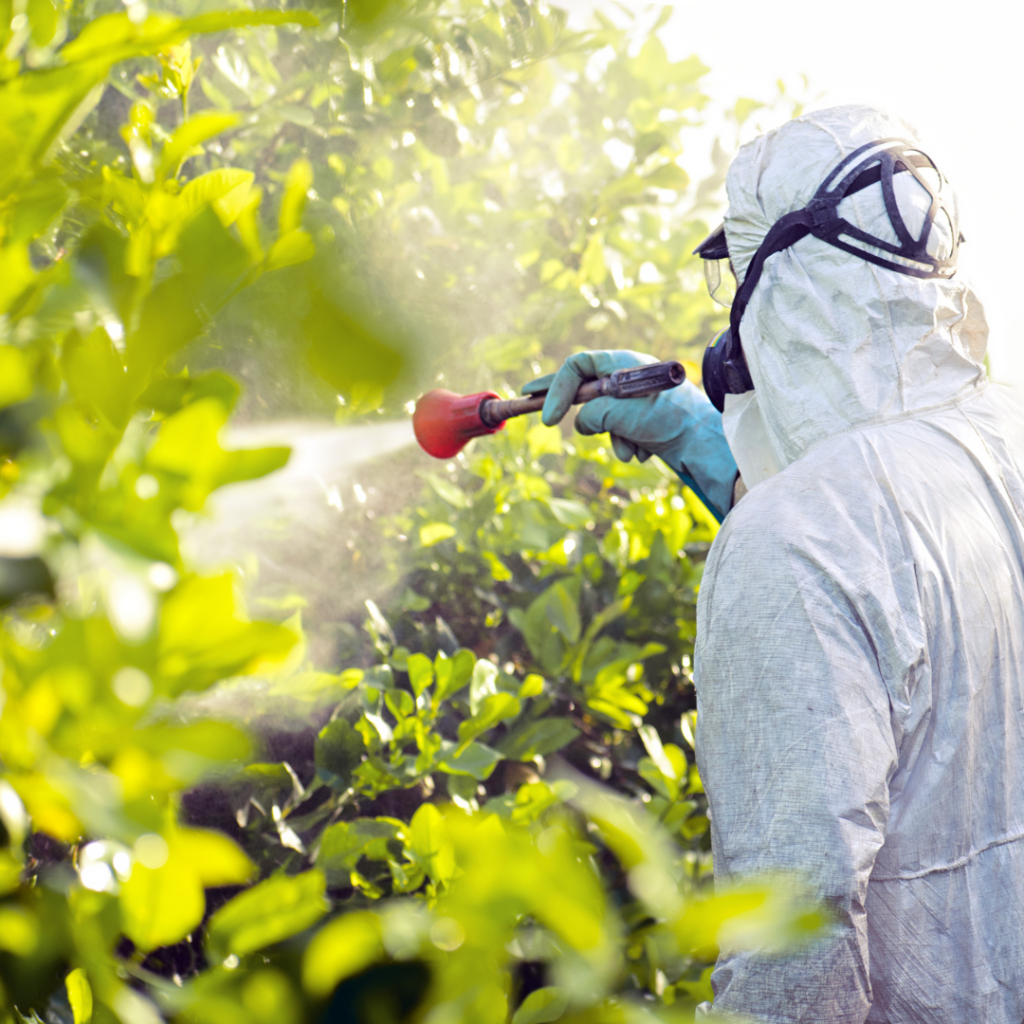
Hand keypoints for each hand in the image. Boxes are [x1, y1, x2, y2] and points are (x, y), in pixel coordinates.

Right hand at [529, 350, 737, 519]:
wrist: (705, 444)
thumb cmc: (668, 420)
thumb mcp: (619, 413)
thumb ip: (591, 415)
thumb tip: (582, 424)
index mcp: (623, 364)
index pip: (578, 366)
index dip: (556, 388)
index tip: (546, 416)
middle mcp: (629, 378)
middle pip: (585, 388)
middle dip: (571, 407)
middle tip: (534, 405)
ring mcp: (636, 401)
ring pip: (603, 420)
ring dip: (612, 438)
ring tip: (631, 445)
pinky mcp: (645, 422)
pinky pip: (620, 434)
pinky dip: (627, 445)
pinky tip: (646, 450)